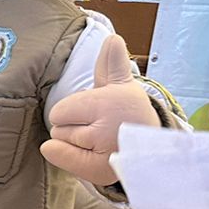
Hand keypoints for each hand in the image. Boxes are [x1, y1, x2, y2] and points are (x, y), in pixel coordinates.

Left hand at [40, 35, 155, 184]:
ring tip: (100, 143)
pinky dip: (62, 155)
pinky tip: (86, 154)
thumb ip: (111, 64)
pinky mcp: (99, 170)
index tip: (93, 114)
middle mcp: (105, 127)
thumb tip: (113, 39)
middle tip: (99, 129)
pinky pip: (61, 158)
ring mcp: (101, 151)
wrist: (150, 149)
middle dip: (71, 127)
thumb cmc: (128, 114)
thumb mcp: (121, 86)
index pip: (60, 111)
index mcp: (108, 103)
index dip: (70, 112)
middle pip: (58, 127)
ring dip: (73, 143)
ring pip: (59, 142)